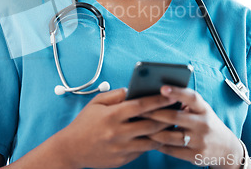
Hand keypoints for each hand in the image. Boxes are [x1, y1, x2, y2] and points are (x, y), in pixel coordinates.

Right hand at [55, 88, 177, 168]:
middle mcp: (118, 132)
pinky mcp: (122, 160)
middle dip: (167, 118)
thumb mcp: (95, 104)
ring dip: (165, 134)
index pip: (140, 106)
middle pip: (151, 125)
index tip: (171, 95)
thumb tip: (132, 90)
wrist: (71, 149)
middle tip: (179, 112)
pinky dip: (152, 144)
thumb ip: (115, 95)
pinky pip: (142, 152)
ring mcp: (121, 148)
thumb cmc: (84, 123)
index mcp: (112, 115)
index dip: (158, 100)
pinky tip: (160, 138)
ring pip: (151, 141)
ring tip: (175, 127)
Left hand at [142, 86, 243, 168]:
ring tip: (139, 125)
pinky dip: (157, 144)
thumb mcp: (201, 110)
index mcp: (204, 108)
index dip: (177, 92)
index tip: (162, 88)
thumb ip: (184, 102)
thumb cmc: (205, 122)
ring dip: (151, 131)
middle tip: (137, 109)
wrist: (226, 149)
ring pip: (169, 136)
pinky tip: (148, 139)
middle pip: (174, 117)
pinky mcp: (195, 156)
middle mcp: (203, 124)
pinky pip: (171, 150)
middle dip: (153, 113)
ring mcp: (200, 141)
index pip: (191, 97)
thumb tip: (156, 95)